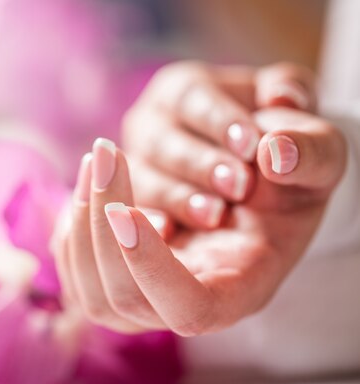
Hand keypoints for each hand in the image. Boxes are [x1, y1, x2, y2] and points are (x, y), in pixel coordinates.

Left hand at [54, 124, 344, 334]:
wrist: (251, 179)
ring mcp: (147, 297)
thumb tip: (275, 151)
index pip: (189, 309)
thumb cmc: (286, 173)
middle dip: (103, 225)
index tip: (126, 210)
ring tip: (98, 160)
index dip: (151, 268)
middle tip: (108, 153)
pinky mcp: (117, 277)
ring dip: (81, 223)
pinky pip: (76, 273)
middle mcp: (188, 303)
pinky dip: (70, 228)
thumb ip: (311, 152)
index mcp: (241, 285)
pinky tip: (86, 185)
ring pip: (90, 293)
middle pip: (123, 299)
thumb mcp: (318, 152)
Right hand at [123, 61, 316, 228]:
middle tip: (240, 185)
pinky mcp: (134, 207)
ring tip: (217, 215)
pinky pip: (135, 214)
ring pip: (145, 178)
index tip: (252, 146)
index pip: (193, 96)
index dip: (221, 121)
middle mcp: (149, 124)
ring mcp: (137, 167)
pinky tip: (170, 232)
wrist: (271, 198)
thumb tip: (282, 102)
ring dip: (180, 197)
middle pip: (162, 140)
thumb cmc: (285, 153)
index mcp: (184, 89)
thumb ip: (306, 122)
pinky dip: (153, 221)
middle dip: (201, 164)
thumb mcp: (311, 136)